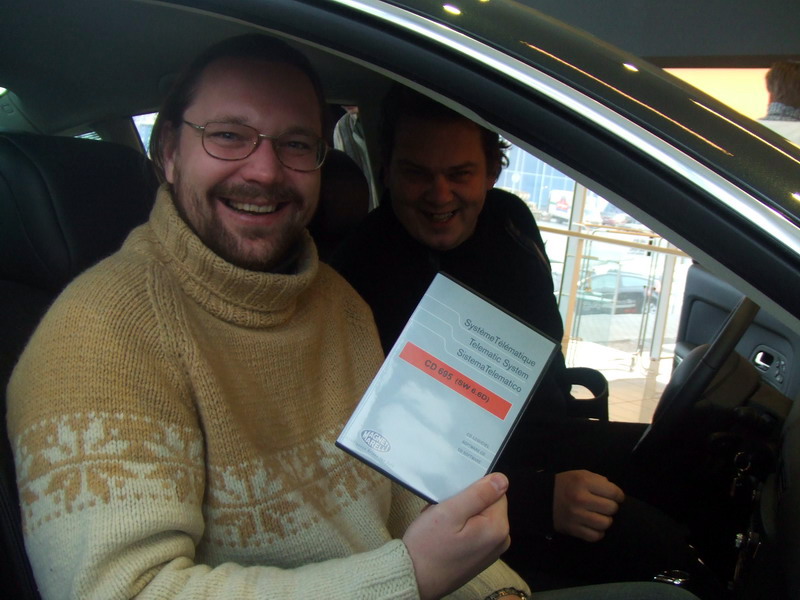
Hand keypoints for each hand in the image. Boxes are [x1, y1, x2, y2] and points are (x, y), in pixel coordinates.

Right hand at [403, 473, 511, 599]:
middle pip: (487, 504)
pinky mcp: (479, 557)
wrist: (413, 579)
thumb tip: (502, 479)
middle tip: (441, 512)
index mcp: (498, 527)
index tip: (451, 499)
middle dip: (464, 503)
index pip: (494, 491)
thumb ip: (478, 494)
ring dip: (459, 515)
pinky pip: (473, 531)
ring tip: (440, 524)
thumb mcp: (449, 513)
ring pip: (478, 517)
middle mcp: (501, 540)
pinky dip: (458, 528)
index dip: (472, 490)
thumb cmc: (428, 546)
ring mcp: (490, 551)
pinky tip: (442, 535)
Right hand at [553, 470, 623, 541]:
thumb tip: (615, 493)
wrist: (542, 498)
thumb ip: (599, 480)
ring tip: (599, 516)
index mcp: (583, 482)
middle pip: (611, 508)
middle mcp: (581, 499)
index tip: (615, 497)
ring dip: (605, 520)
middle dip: (611, 507)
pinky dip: (597, 532)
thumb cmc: (565, 485)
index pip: (614, 492)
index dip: (618, 495)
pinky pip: (595, 536)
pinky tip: (593, 526)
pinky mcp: (573, 529)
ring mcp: (577, 516)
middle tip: (604, 506)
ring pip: (605, 524)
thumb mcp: (580, 475)